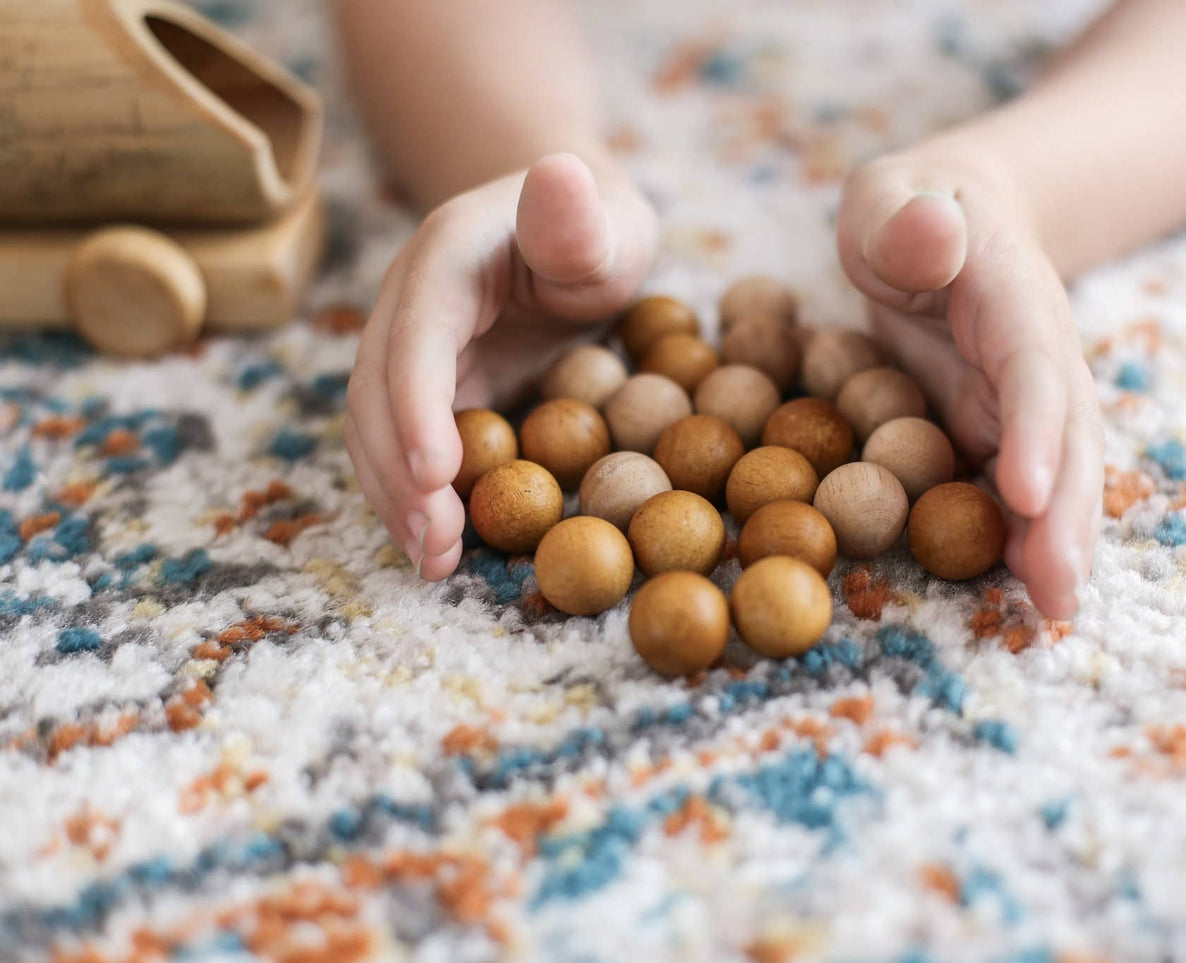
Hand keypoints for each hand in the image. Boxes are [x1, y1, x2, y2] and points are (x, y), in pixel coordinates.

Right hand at [345, 153, 658, 578]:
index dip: (418, 405)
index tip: (438, 474)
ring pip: (376, 431)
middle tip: (437, 545)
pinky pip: (404, 448)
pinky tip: (438, 550)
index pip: (417, 334)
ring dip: (397, 500)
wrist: (567, 232)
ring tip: (434, 564)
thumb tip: (559, 173)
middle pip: (378, 393)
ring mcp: (408, 353)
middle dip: (400, 473)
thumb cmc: (598, 229)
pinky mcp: (426, 394)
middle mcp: (408, 308)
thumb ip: (578, 217)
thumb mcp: (605, 221)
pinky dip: (413, 500)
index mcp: (444, 261)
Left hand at [837, 142, 1102, 618]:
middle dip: (1065, 515)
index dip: (1033, 428)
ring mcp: (1025, 402)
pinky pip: (1017, 489)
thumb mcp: (886, 195)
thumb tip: (933, 228)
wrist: (945, 222)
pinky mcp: (1002, 433)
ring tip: (1054, 610)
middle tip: (1058, 592)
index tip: (1025, 493)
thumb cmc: (905, 210)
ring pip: (1055, 476)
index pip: (1033, 365)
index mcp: (1012, 298)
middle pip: (1064, 438)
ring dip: (1057, 542)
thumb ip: (902, 213)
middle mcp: (1037, 358)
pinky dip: (1024, 539)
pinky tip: (1020, 594)